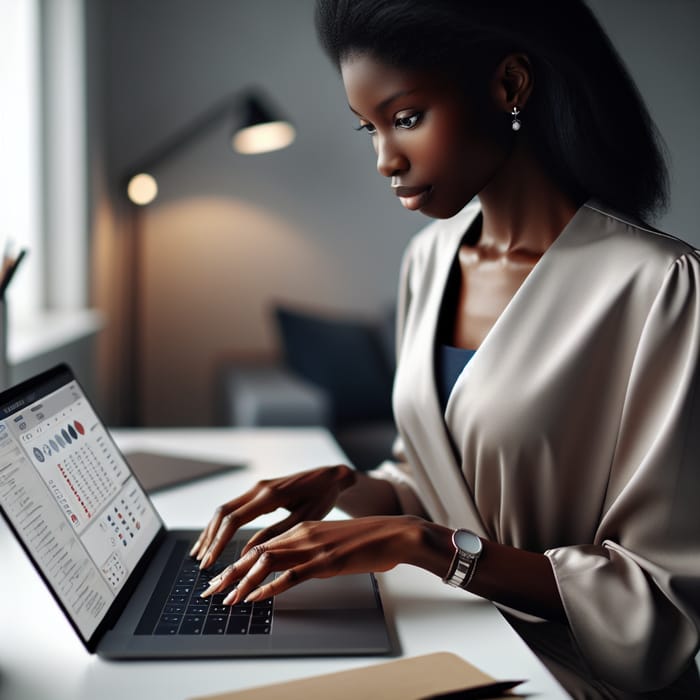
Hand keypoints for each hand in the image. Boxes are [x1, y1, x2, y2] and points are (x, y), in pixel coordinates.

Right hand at [189, 464, 355, 568]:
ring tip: (201, 554)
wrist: (328, 478)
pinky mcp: (258, 490)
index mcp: (269, 496)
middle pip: (223, 514)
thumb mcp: (302, 521)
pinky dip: (221, 524)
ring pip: (225, 509)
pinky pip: (233, 507)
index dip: (219, 542)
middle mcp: (259, 488)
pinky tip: (214, 537)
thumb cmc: (320, 499)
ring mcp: (257, 487)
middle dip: (210, 540)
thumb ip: (274, 536)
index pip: (234, 520)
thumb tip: (247, 553)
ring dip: (212, 531)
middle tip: (202, 564)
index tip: (211, 562)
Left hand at [199, 515, 422, 604]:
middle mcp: (302, 535)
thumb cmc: (365, 541)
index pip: (260, 546)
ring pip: (267, 561)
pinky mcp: (325, 561)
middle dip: (230, 573)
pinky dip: (270, 587)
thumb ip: (308, 551)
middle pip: (256, 552)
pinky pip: (291, 574)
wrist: (392, 534)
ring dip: (244, 581)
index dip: (236, 564)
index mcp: (302, 529)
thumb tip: (289, 569)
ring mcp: (313, 547)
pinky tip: (258, 598)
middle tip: (211, 591)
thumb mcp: (330, 543)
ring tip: (229, 599)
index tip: (221, 580)